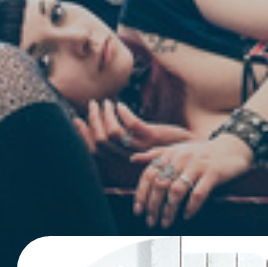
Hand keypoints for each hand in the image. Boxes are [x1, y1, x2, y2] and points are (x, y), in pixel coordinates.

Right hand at [75, 100, 193, 156]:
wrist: (190, 156)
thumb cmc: (162, 153)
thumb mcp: (138, 154)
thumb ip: (120, 147)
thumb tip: (98, 131)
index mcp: (121, 164)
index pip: (94, 151)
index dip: (83, 135)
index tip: (77, 120)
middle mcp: (128, 159)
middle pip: (101, 140)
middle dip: (93, 119)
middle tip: (93, 105)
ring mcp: (140, 149)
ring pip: (114, 131)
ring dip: (106, 114)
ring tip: (106, 103)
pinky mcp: (152, 138)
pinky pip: (132, 124)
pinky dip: (123, 112)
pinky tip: (121, 105)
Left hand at [131, 134, 253, 227]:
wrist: (233, 146)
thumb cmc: (203, 152)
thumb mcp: (179, 149)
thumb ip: (156, 154)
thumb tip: (133, 159)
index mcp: (170, 154)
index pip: (149, 175)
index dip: (141, 194)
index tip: (138, 211)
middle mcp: (181, 158)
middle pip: (160, 185)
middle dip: (153, 206)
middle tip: (151, 222)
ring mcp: (197, 165)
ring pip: (177, 191)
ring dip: (169, 210)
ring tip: (166, 222)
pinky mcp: (213, 173)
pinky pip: (198, 193)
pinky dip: (191, 207)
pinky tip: (187, 216)